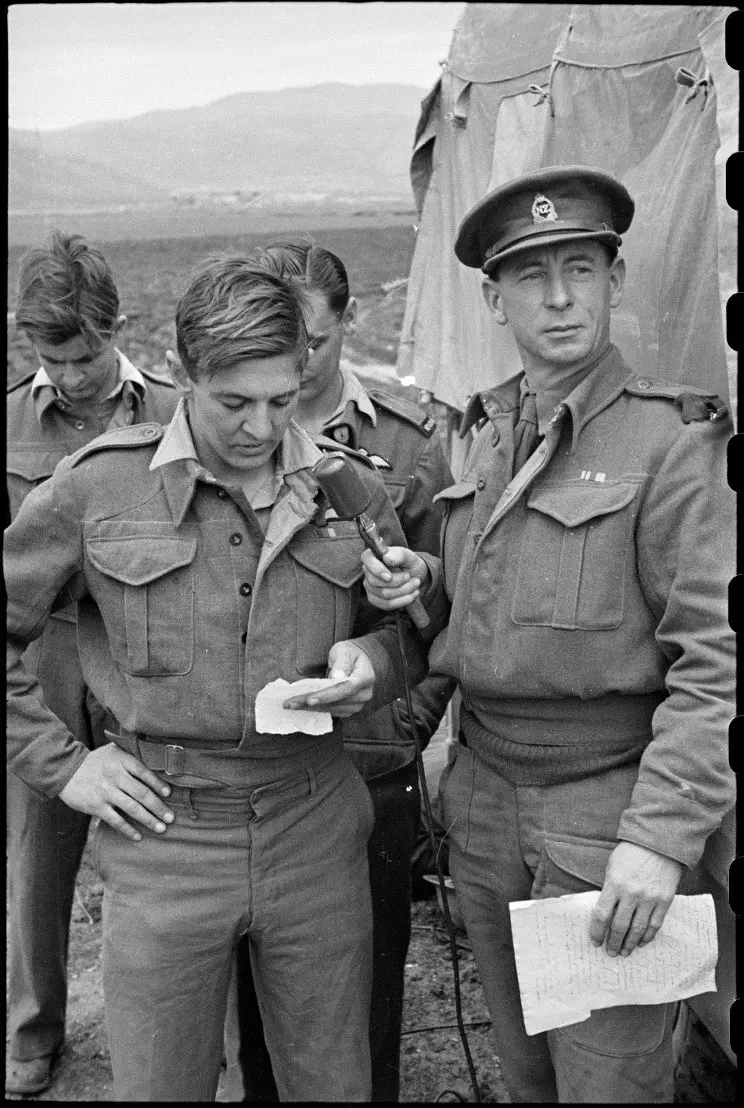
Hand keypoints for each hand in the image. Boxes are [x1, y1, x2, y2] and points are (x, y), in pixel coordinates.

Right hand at [58, 744, 174, 841]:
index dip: (159, 784)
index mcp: (122, 760)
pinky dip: (128, 830)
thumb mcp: (114, 750)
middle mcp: (115, 776)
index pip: (145, 773)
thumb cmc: (96, 761)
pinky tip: (138, 837)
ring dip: (148, 819)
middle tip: (171, 817)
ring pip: (132, 808)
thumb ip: (132, 752)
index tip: (169, 794)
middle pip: (142, 793)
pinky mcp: (96, 806)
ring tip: (161, 828)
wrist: (66, 770)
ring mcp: (106, 792)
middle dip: (158, 807)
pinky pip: (116, 821)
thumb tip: (157, 757)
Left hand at [282, 641, 375, 717]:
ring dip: (310, 709)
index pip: (346, 688)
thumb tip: (337, 676)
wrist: (359, 662)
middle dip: (311, 704)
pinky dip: (315, 710)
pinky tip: (300, 707)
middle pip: (336, 702)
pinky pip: (331, 712)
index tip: (309, 700)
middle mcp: (365, 694)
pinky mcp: (350, 709)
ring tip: (290, 705)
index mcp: (366, 677)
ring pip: (332, 710)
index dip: (327, 696)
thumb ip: (342, 662)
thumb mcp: (345, 650)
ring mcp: (358, 704)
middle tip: (288, 703)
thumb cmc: (350, 653)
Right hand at [361, 546, 428, 610]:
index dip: (377, 569)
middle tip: (410, 577)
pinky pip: (386, 604)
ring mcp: (370, 587)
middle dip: (397, 582)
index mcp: (372, 556)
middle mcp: (368, 572)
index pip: (367, 560)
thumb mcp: (408, 556)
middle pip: (375, 581)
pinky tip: (412, 595)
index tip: (389, 576)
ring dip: (403, 590)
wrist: (415, 576)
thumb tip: (387, 558)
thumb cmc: (409, 563)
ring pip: (383, 594)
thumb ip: (399, 554)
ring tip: (415, 584)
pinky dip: (402, 601)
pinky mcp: (376, 600)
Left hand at [589, 841, 682, 956]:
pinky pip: (655, 924)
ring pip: (637, 929)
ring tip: (625, 952)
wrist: (659, 842)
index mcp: (614, 884)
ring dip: (630, 944)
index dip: (597, 932)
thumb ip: (609, 889)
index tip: (595, 941)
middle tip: (610, 952)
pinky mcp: (664, 901)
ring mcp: (649, 898)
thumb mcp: (612, 867)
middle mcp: (631, 894)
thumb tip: (606, 913)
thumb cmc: (631, 853)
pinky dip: (647, 936)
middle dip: (613, 942)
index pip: (602, 915)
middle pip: (619, 926)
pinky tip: (641, 942)